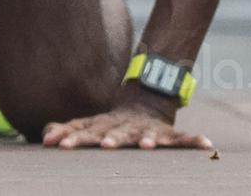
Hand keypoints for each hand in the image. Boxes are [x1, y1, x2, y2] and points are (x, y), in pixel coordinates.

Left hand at [41, 105, 211, 149]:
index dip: (73, 138)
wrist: (145, 103)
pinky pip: (185, 138)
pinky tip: (206, 145)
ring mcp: (148, 129)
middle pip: (116, 133)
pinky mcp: (170, 133)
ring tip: (147, 146)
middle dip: (110, 139)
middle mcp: (126, 126)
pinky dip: (195, 141)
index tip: (60, 147)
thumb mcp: (88, 125)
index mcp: (105, 125)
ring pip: (149, 134)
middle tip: (104, 146)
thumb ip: (66, 130)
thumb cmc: (110, 124)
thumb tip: (44, 137)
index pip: (85, 131)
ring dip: (149, 139)